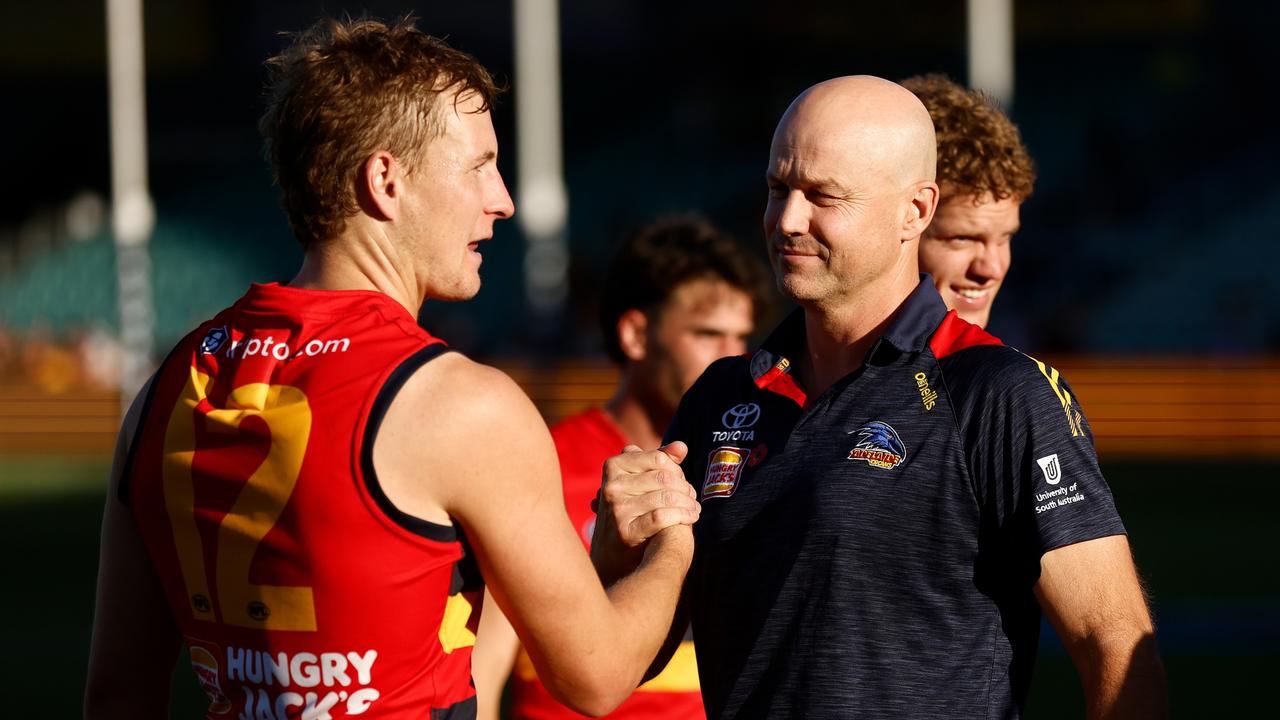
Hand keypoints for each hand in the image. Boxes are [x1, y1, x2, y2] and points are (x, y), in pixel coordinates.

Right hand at [590, 443, 699, 583]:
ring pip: (666, 497)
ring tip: (694, 509)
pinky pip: (662, 517)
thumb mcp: (638, 482)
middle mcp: (611, 486)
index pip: (658, 457)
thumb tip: (682, 447)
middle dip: (685, 488)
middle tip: (692, 497)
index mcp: (613, 466)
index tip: (683, 482)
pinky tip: (690, 519)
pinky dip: (682, 516)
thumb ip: (660, 461)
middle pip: (664, 478)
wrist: (612, 558)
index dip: (677, 470)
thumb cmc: (630, 512)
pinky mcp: (625, 531)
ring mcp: (616, 509)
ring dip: (688, 503)